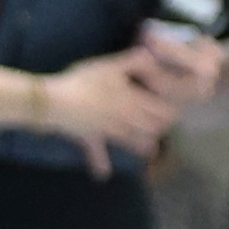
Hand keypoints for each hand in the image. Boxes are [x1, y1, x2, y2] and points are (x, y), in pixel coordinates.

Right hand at [32, 40, 202, 176]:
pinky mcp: (90, 138)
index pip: (162, 111)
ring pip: (133, 143)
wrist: (54, 102)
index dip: (171, 111)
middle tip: (163, 124)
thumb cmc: (82, 82)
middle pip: (153, 129)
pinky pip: (96, 154)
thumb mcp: (108, 65)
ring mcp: (108, 132)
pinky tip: (102, 175)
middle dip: (160, 128)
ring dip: (143, 147)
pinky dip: (100, 165)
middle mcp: (126, 120)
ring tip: (150, 149)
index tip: (173, 107)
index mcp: (133, 102)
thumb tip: (152, 53)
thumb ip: (133, 60)